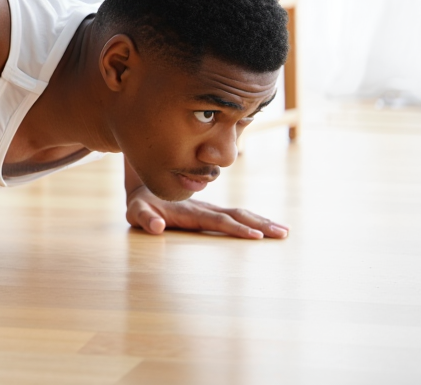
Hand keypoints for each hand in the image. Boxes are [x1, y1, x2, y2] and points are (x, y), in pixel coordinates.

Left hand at [126, 185, 289, 239]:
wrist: (143, 184)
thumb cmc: (140, 204)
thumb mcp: (136, 212)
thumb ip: (145, 219)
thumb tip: (156, 227)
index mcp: (190, 211)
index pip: (217, 220)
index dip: (236, 229)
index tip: (256, 237)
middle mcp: (204, 207)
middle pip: (236, 215)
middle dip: (259, 225)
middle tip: (282, 234)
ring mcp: (209, 207)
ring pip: (240, 213)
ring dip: (262, 221)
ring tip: (284, 231)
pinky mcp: (210, 210)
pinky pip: (236, 215)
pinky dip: (254, 219)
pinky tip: (267, 226)